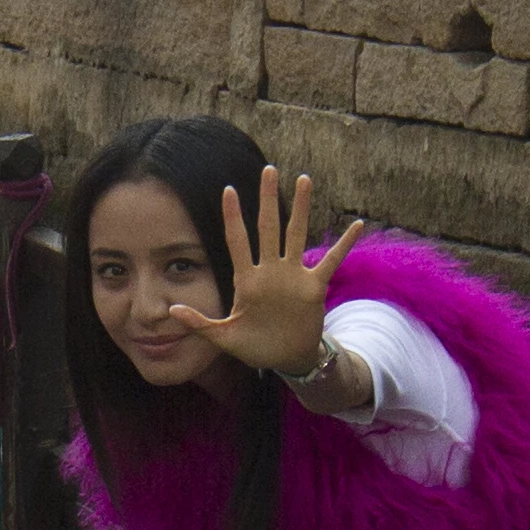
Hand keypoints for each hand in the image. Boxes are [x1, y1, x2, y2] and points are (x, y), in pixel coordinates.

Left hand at [187, 170, 365, 382]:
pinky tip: (356, 225)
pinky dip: (343, 244)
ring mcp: (293, 275)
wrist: (286, 359)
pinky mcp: (314, 286)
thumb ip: (200, 323)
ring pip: (296, 234)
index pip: (237, 241)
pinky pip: (330, 260)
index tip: (228, 190)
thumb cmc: (254, 347)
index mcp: (247, 280)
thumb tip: (173, 310)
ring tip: (304, 179)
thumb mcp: (224, 337)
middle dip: (267, 199)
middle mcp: (270, 270)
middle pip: (268, 226)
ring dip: (301, 207)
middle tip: (268, 169)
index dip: (233, 217)